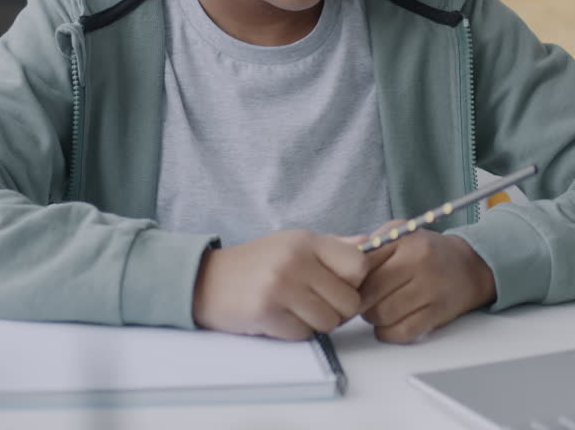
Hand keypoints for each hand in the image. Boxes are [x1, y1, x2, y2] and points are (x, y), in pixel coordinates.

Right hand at [192, 229, 370, 340]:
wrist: (205, 281)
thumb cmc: (256, 263)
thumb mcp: (292, 243)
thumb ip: (332, 246)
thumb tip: (369, 243)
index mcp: (306, 240)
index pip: (359, 265)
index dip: (355, 282)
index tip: (339, 285)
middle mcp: (295, 260)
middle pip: (348, 301)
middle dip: (338, 310)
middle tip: (316, 304)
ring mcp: (280, 286)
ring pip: (328, 322)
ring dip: (316, 323)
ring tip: (296, 310)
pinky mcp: (265, 312)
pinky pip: (303, 334)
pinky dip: (295, 332)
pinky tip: (279, 318)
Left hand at [358, 219, 496, 343]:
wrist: (471, 266)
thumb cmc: (427, 252)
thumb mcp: (400, 235)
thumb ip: (370, 248)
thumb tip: (338, 270)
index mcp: (404, 239)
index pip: (361, 264)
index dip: (348, 280)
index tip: (345, 286)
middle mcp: (419, 261)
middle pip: (369, 293)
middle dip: (358, 302)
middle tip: (360, 301)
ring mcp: (431, 288)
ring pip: (382, 314)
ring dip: (374, 318)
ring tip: (378, 309)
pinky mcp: (438, 312)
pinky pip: (402, 332)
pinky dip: (389, 333)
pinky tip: (390, 324)